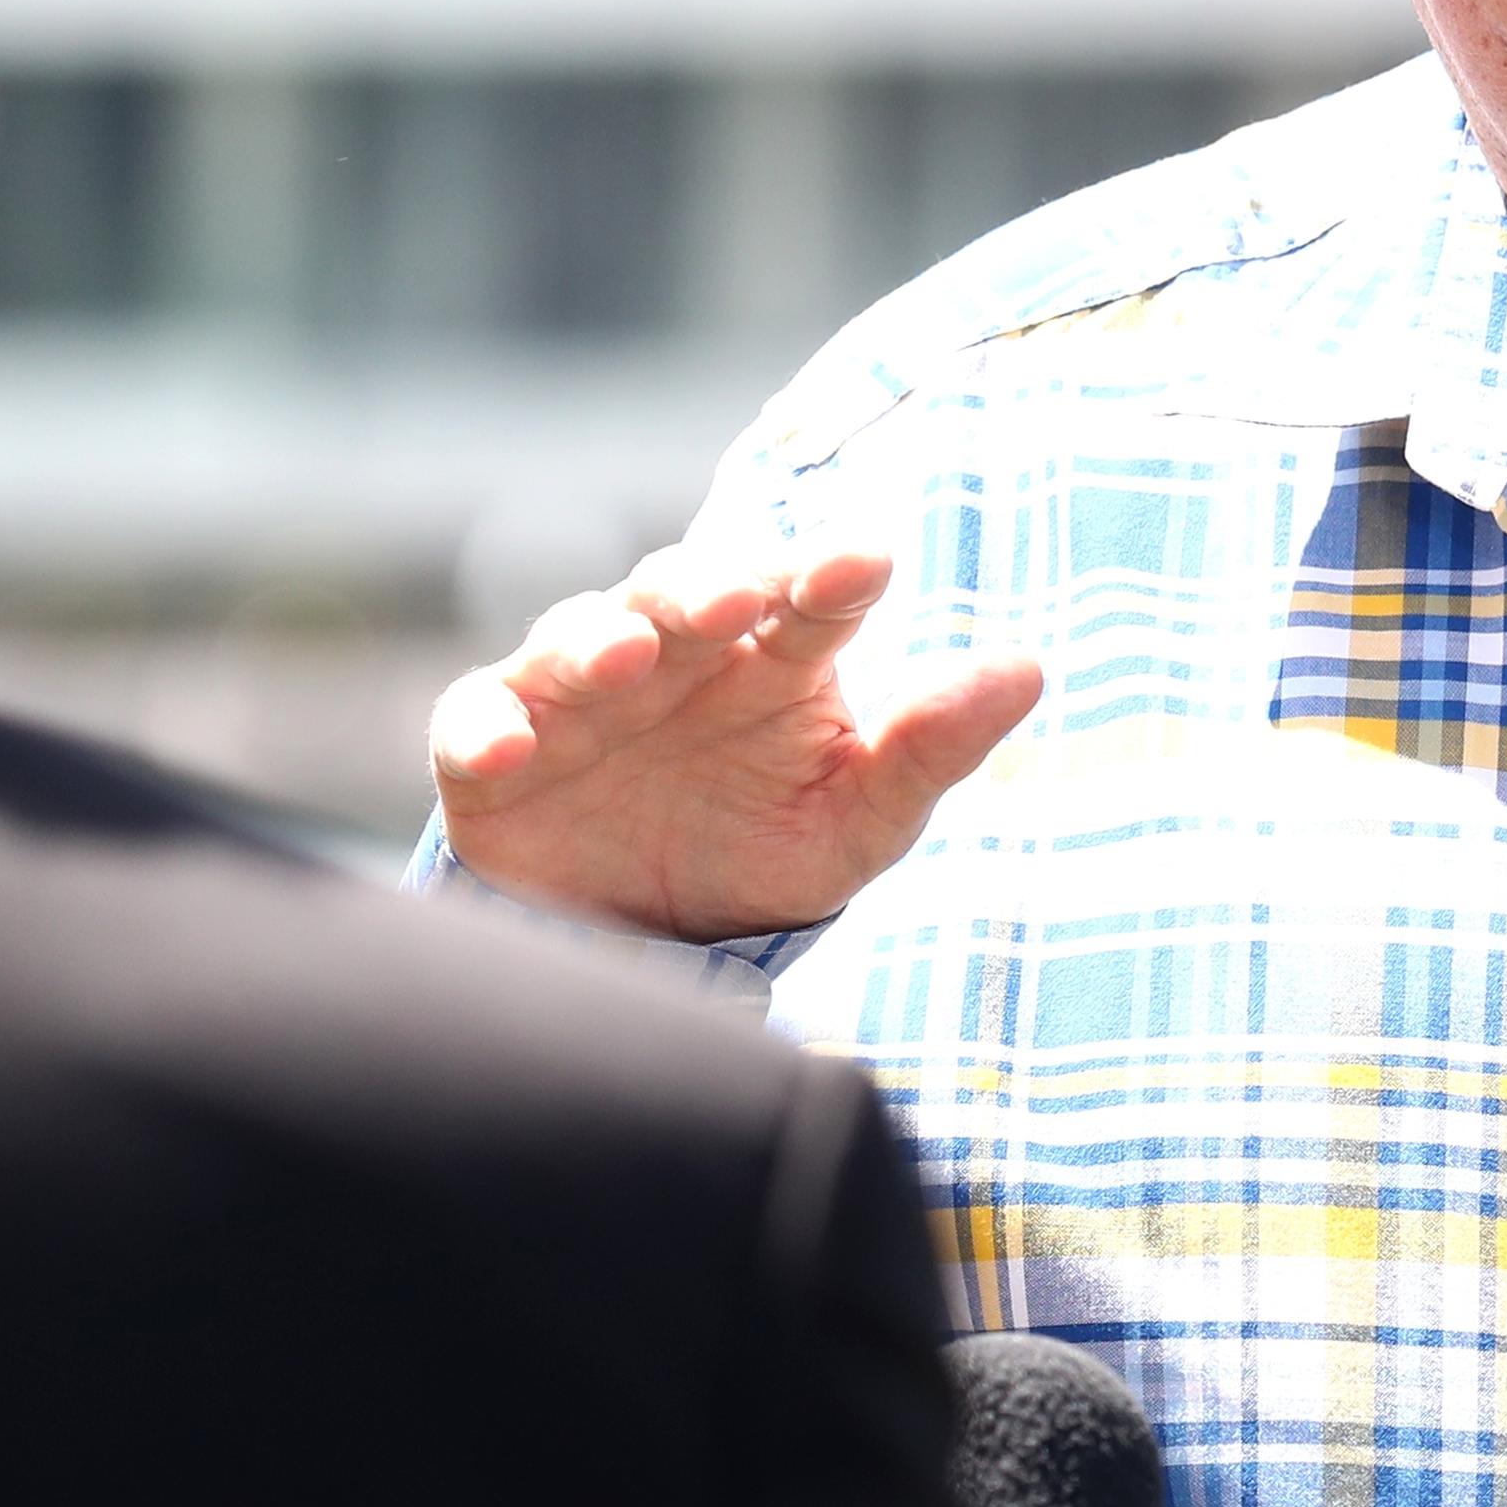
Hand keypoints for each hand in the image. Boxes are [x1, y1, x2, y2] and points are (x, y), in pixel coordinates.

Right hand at [427, 545, 1042, 942]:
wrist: (650, 944)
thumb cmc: (767, 853)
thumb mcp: (861, 819)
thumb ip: (933, 747)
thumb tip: (1029, 668)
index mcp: (772, 657)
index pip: (807, 595)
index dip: (831, 573)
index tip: (865, 561)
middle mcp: (675, 653)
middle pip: (683, 591)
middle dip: (705, 584)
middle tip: (737, 594)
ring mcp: (580, 693)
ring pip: (578, 635)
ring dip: (595, 639)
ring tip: (624, 657)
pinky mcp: (495, 748)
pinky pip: (476, 719)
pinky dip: (485, 724)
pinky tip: (508, 746)